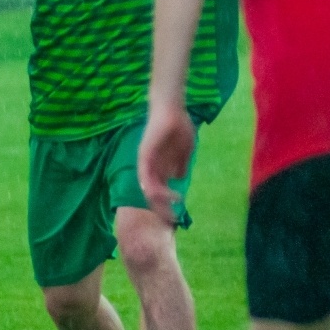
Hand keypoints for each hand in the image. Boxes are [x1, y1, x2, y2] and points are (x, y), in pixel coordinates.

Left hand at [137, 102, 195, 224]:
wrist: (172, 109)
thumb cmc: (179, 126)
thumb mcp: (185, 150)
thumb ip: (181, 164)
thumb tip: (179, 178)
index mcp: (160, 167)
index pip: (161, 192)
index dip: (168, 205)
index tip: (179, 215)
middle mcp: (151, 167)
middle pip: (153, 195)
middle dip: (163, 209)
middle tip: (173, 220)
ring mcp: (146, 162)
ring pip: (148, 189)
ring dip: (160, 202)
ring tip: (172, 209)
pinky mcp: (143, 155)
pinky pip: (144, 175)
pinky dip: (153, 187)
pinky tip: (164, 195)